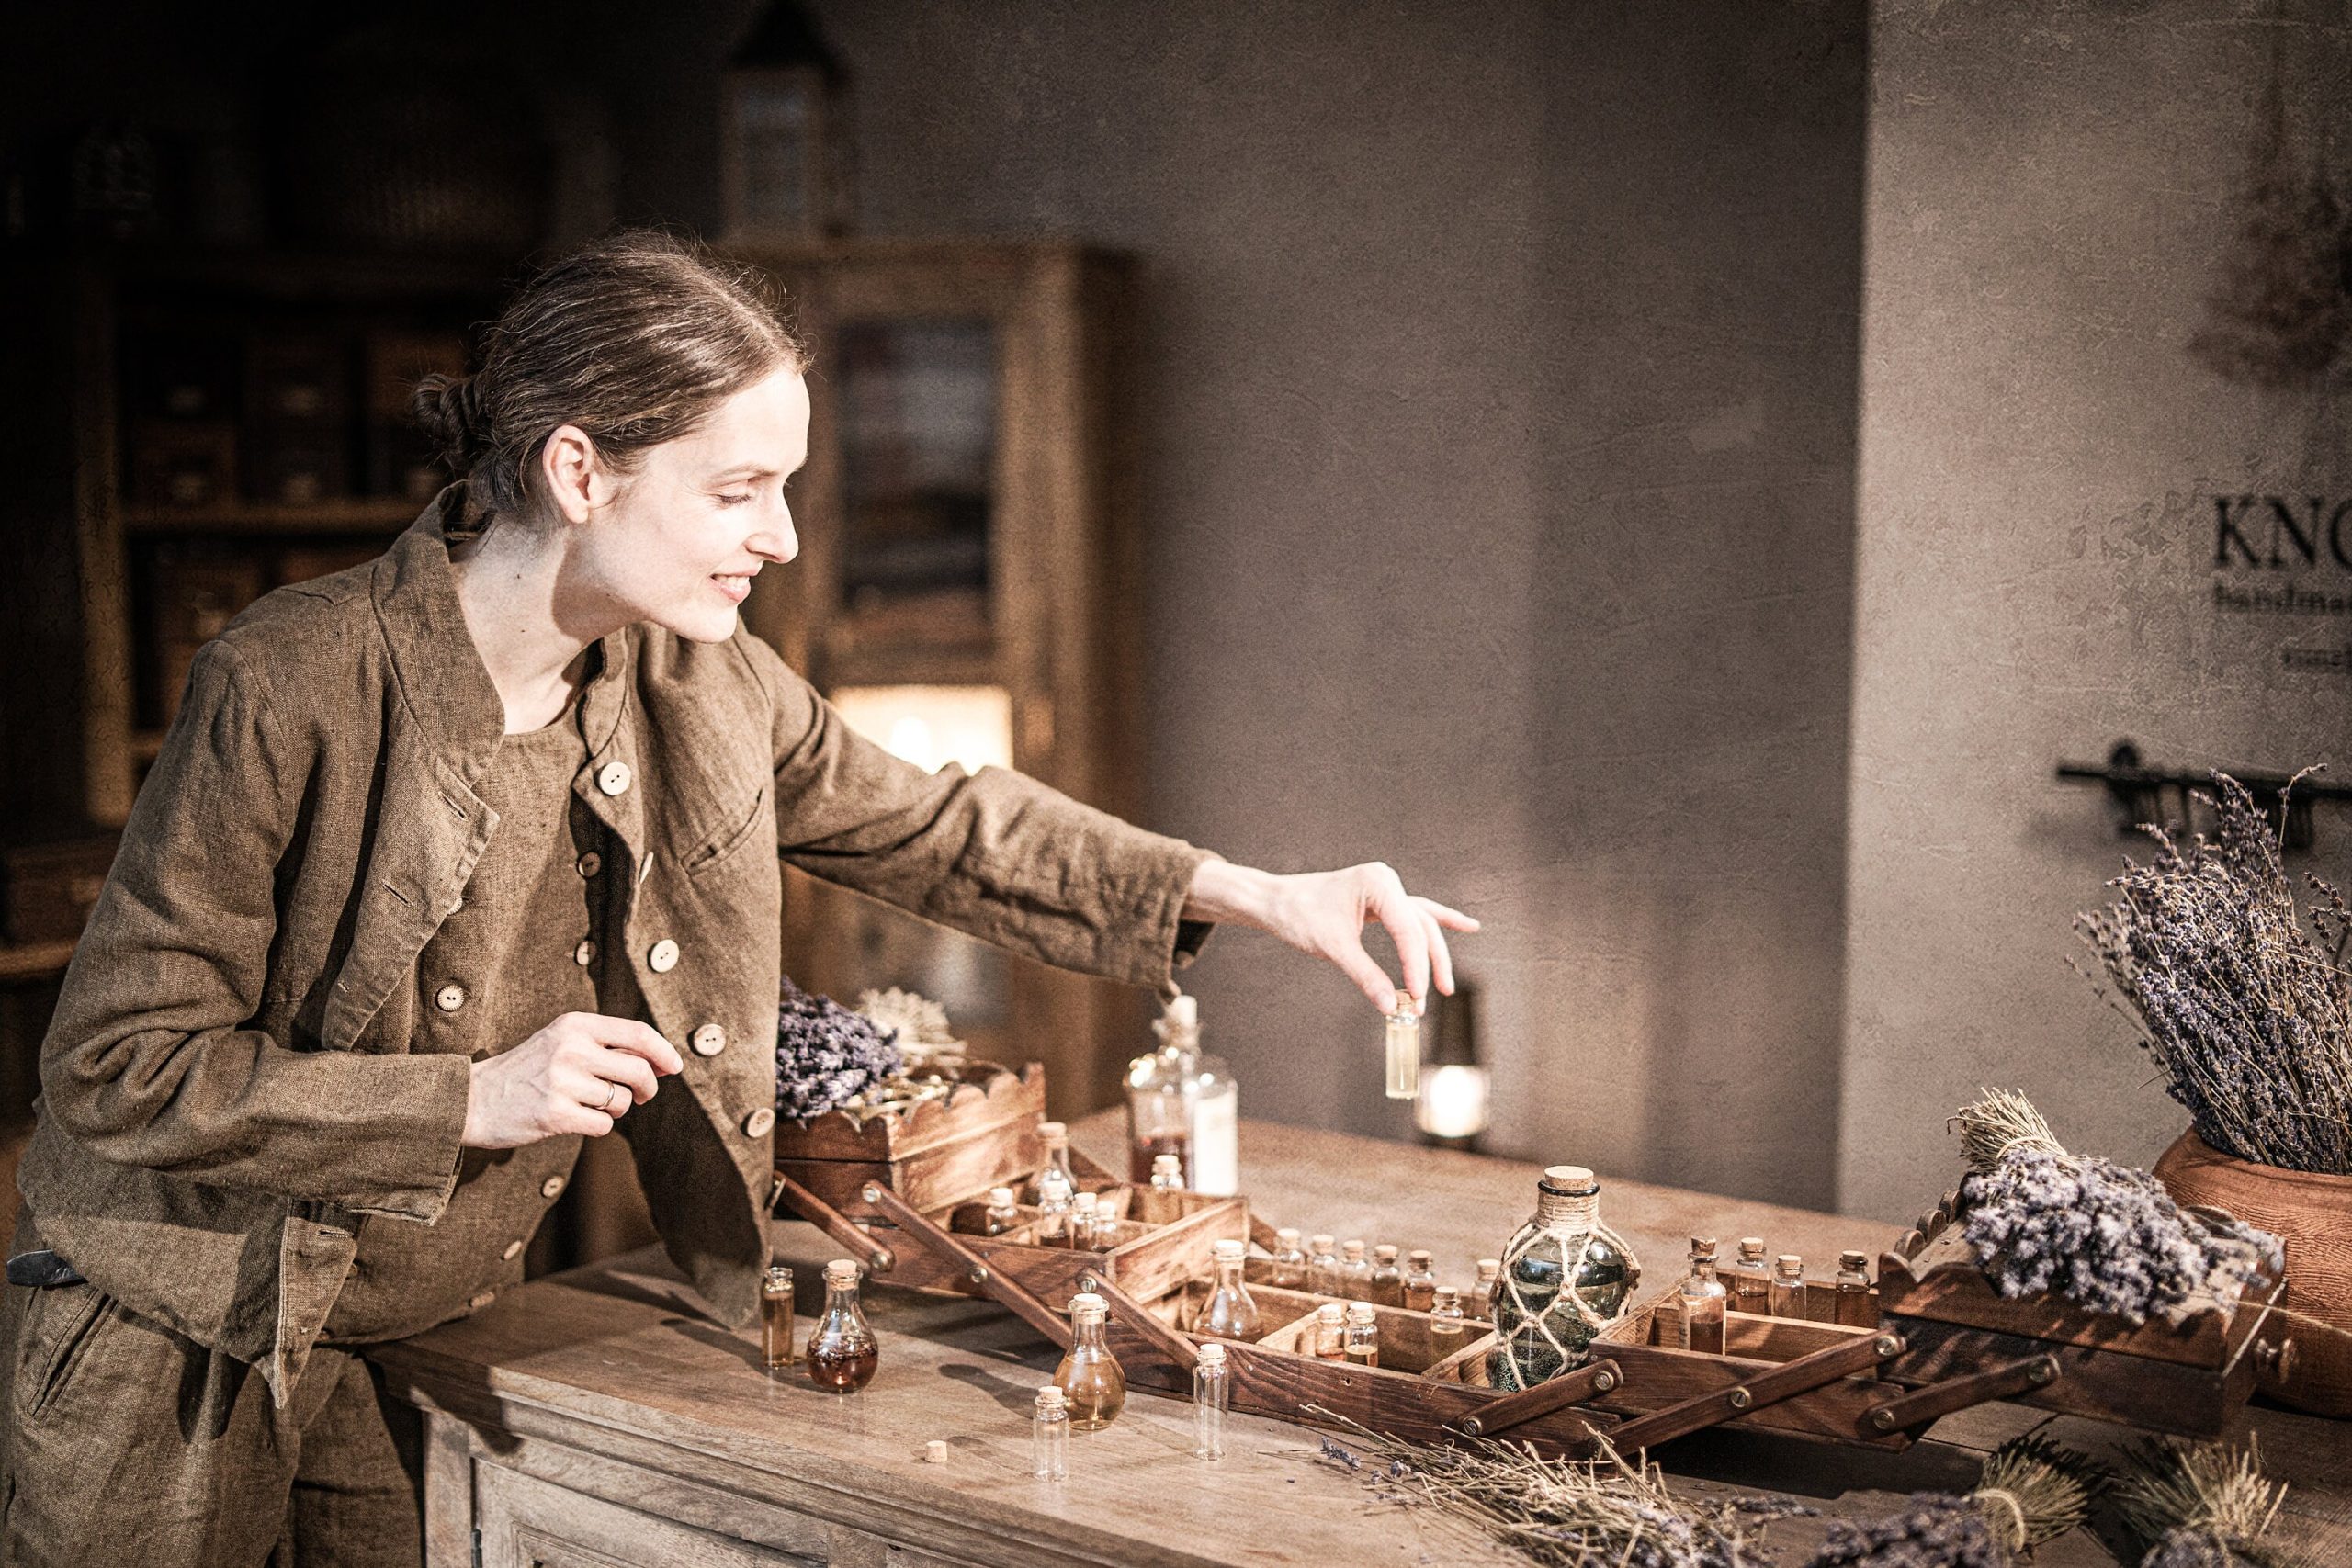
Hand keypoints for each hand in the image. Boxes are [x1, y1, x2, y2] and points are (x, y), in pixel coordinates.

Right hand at [462, 1011, 684, 1148]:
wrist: (471, 1099)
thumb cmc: (526, 1071)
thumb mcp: (561, 1041)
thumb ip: (606, 1045)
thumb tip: (663, 1061)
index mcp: (575, 1025)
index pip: (638, 1033)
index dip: (664, 1051)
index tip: (675, 1067)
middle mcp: (570, 1048)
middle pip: (640, 1070)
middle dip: (648, 1087)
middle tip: (641, 1095)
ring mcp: (562, 1082)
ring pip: (622, 1101)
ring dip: (616, 1108)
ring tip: (590, 1104)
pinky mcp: (555, 1115)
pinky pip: (604, 1125)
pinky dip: (598, 1126)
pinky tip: (575, 1119)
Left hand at [1182, 859, 1479, 1013]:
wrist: (1276, 901)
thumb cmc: (1299, 916)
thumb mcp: (1333, 948)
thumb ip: (1366, 976)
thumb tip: (1392, 1007)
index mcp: (1377, 884)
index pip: (1407, 930)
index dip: (1415, 966)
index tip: (1416, 997)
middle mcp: (1386, 881)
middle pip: (1420, 927)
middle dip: (1428, 964)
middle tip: (1434, 998)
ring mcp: (1386, 889)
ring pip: (1419, 925)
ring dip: (1432, 955)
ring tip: (1445, 985)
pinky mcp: (1381, 900)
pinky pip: (1414, 915)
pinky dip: (1437, 923)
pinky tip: (1466, 926)